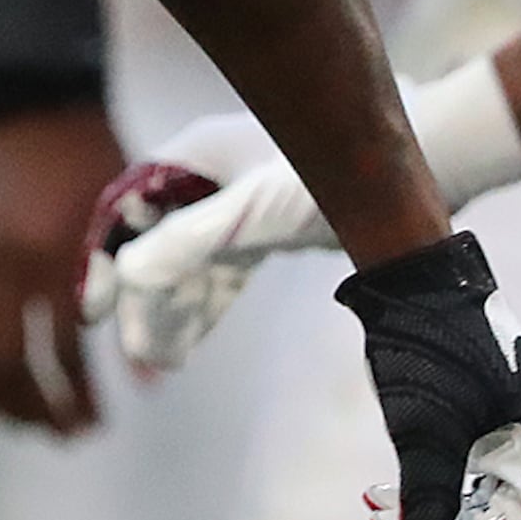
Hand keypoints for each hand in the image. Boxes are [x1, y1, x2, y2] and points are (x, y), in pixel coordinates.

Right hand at [0, 102, 120, 432]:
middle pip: (8, 358)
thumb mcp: (123, 219)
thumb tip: (152, 378)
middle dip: (34, 406)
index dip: (81, 391)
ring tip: (24, 420)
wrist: (28, 98)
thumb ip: (133, 292)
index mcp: (57, 248)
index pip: (66, 344)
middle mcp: (3, 259)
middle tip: (62, 435)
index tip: (98, 422)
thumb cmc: (90, 159)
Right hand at [78, 110, 326, 377]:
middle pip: (152, 241)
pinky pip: (218, 270)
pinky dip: (203, 307)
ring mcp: (235, 197)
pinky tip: (187, 346)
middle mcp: (206, 171)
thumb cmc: (337, 174)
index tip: (96, 313)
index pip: (124, 209)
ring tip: (160, 364)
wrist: (424, 159)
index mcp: (192, 155)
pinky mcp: (264, 222)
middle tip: (138, 355)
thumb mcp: (255, 213)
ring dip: (172, 311)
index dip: (103, 260)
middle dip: (143, 301)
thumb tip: (129, 272)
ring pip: (185, 262)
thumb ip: (192, 241)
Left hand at [343, 232, 520, 519]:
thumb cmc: (424, 347)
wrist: (409, 271)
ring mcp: (517, 408)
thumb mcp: (423, 433)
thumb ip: (429, 504)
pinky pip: (468, 460)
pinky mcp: (486, 399)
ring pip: (480, 485)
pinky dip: (433, 483)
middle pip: (505, 510)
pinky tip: (392, 494)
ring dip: (435, 512)